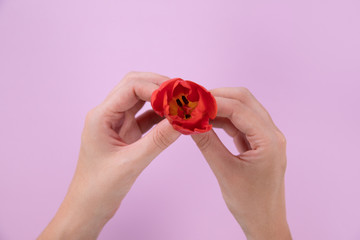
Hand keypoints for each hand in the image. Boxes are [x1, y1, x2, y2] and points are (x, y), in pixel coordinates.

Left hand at [38, 72, 180, 239]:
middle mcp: (108, 114)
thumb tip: (183, 120)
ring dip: (161, 98)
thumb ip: (158, 140)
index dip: (156, 87)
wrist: (88, 208)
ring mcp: (117, 123)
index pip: (131, 87)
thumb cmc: (100, 188)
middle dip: (159, 86)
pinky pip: (145, 116)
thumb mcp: (131, 163)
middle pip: (135, 86)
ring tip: (182, 102)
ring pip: (141, 99)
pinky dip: (160, 115)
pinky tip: (174, 118)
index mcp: (101, 116)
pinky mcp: (126, 133)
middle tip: (183, 93)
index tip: (178, 96)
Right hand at [191, 87, 291, 239]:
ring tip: (197, 111)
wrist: (264, 221)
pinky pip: (240, 123)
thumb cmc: (250, 203)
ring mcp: (266, 137)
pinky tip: (207, 123)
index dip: (214, 101)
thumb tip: (189, 123)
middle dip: (218, 97)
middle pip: (244, 100)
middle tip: (193, 101)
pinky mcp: (258, 142)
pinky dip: (223, 120)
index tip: (192, 100)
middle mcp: (271, 133)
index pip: (239, 109)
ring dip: (219, 107)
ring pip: (242, 109)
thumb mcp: (225, 172)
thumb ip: (207, 144)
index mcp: (269, 140)